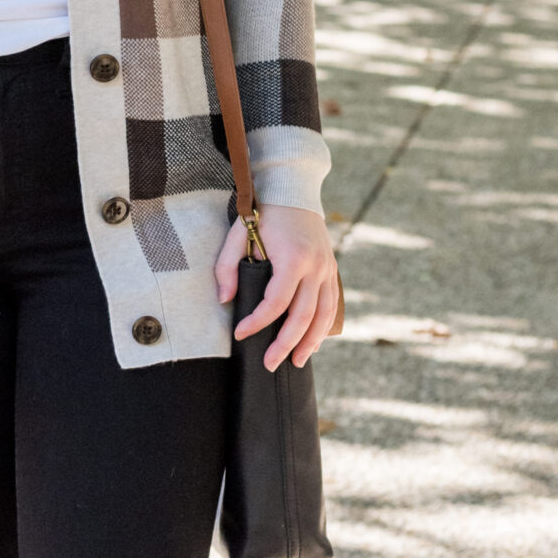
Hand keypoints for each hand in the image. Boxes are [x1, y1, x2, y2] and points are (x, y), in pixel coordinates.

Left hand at [214, 204, 339, 371]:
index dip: (258, 322)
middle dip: (285, 344)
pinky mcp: (331, 271)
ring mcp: (327, 270)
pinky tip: (312, 344)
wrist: (293, 192)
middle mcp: (315, 267)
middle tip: (269, 364)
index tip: (240, 333)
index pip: (276, 302)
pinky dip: (323, 328)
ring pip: (323, 316)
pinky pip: (331, 306)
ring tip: (294, 363)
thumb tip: (225, 300)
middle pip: (303, 316)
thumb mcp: (238, 234)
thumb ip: (227, 267)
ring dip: (309, 343)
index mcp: (292, 258)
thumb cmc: (262, 214)